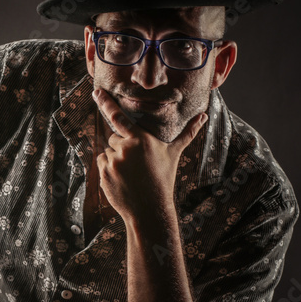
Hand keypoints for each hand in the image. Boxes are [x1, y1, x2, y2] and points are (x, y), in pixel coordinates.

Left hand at [92, 88, 207, 221]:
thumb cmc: (163, 178)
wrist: (150, 209)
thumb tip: (204, 116)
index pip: (119, 117)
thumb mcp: (173, 153)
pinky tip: (121, 179)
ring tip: (130, 173)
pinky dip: (108, 169)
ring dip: (115, 159)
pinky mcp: (103, 174)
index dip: (107, 103)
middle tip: (136, 163)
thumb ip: (187, 133)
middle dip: (122, 147)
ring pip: (107, 151)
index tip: (96, 92)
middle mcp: (125, 148)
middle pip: (113, 138)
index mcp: (141, 139)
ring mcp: (113, 162)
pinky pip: (101, 163)